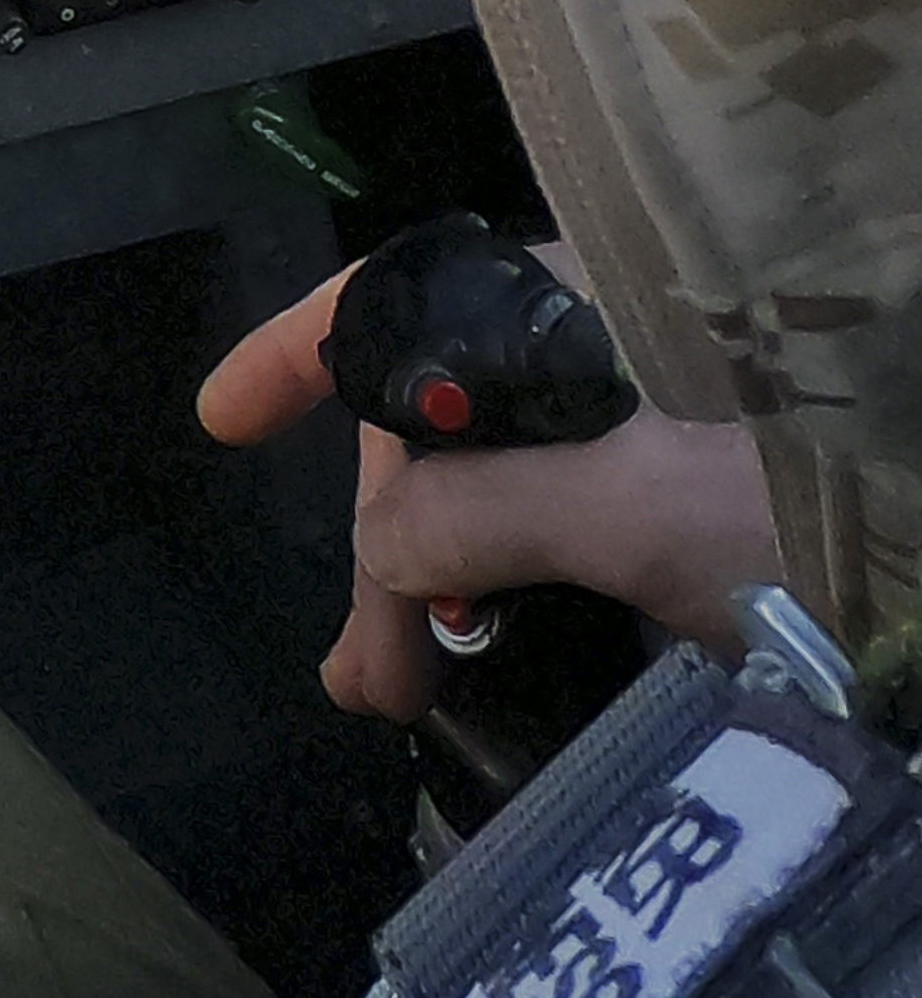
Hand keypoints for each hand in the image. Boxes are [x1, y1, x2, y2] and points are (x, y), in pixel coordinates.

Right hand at [198, 258, 781, 724]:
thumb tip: (374, 549)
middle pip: (431, 424)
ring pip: (486, 487)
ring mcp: (627, 422)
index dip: (294, 353)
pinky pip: (545, 524)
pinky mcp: (668, 494)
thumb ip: (478, 515)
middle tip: (372, 682)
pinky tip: (473, 655)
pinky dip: (496, 588)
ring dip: (425, 587)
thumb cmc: (779, 484)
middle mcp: (580, 347)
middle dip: (379, 550)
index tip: (219, 423)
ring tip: (395, 694)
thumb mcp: (624, 504)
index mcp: (556, 307)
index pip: (391, 303)